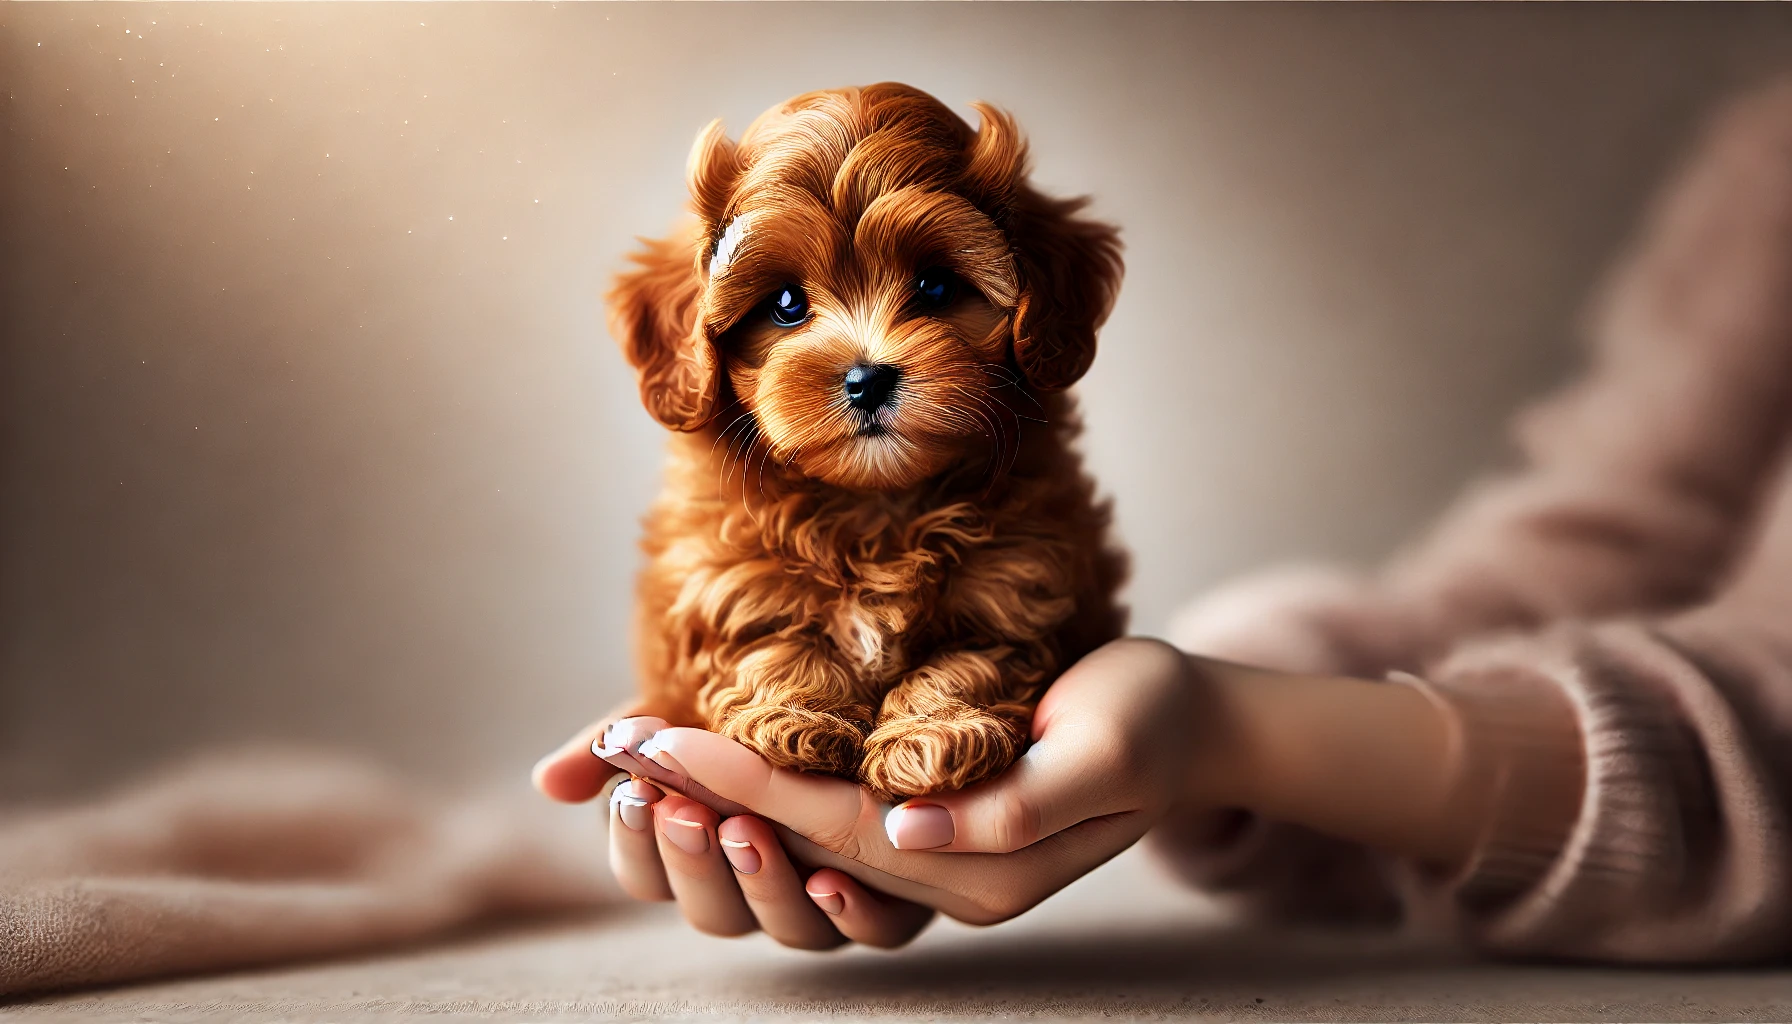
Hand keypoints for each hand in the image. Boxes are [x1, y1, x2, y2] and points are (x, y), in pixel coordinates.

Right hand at [533, 701, 936, 948]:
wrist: (863, 696)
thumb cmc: (753, 707)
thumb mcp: (682, 713)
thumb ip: (619, 744)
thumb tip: (545, 782)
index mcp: (697, 857)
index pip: (645, 875)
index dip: (635, 841)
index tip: (634, 793)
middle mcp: (755, 892)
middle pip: (709, 910)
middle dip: (692, 861)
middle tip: (684, 810)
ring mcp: (821, 904)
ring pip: (785, 928)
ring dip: (762, 885)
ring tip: (747, 831)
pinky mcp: (893, 903)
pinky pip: (876, 930)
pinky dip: (851, 916)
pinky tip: (833, 882)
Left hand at [534, 638, 1224, 943]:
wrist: (1191, 729)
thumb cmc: (1152, 718)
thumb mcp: (1107, 748)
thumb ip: (1017, 805)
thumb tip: (910, 829)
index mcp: (984, 870)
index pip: (834, 825)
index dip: (740, 777)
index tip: (654, 733)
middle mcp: (947, 881)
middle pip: (799, 846)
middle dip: (704, 794)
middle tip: (615, 740)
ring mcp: (937, 863)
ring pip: (802, 848)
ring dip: (720, 807)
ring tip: (638, 758)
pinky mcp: (931, 835)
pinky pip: (827, 830)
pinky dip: (763, 799)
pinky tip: (711, 772)